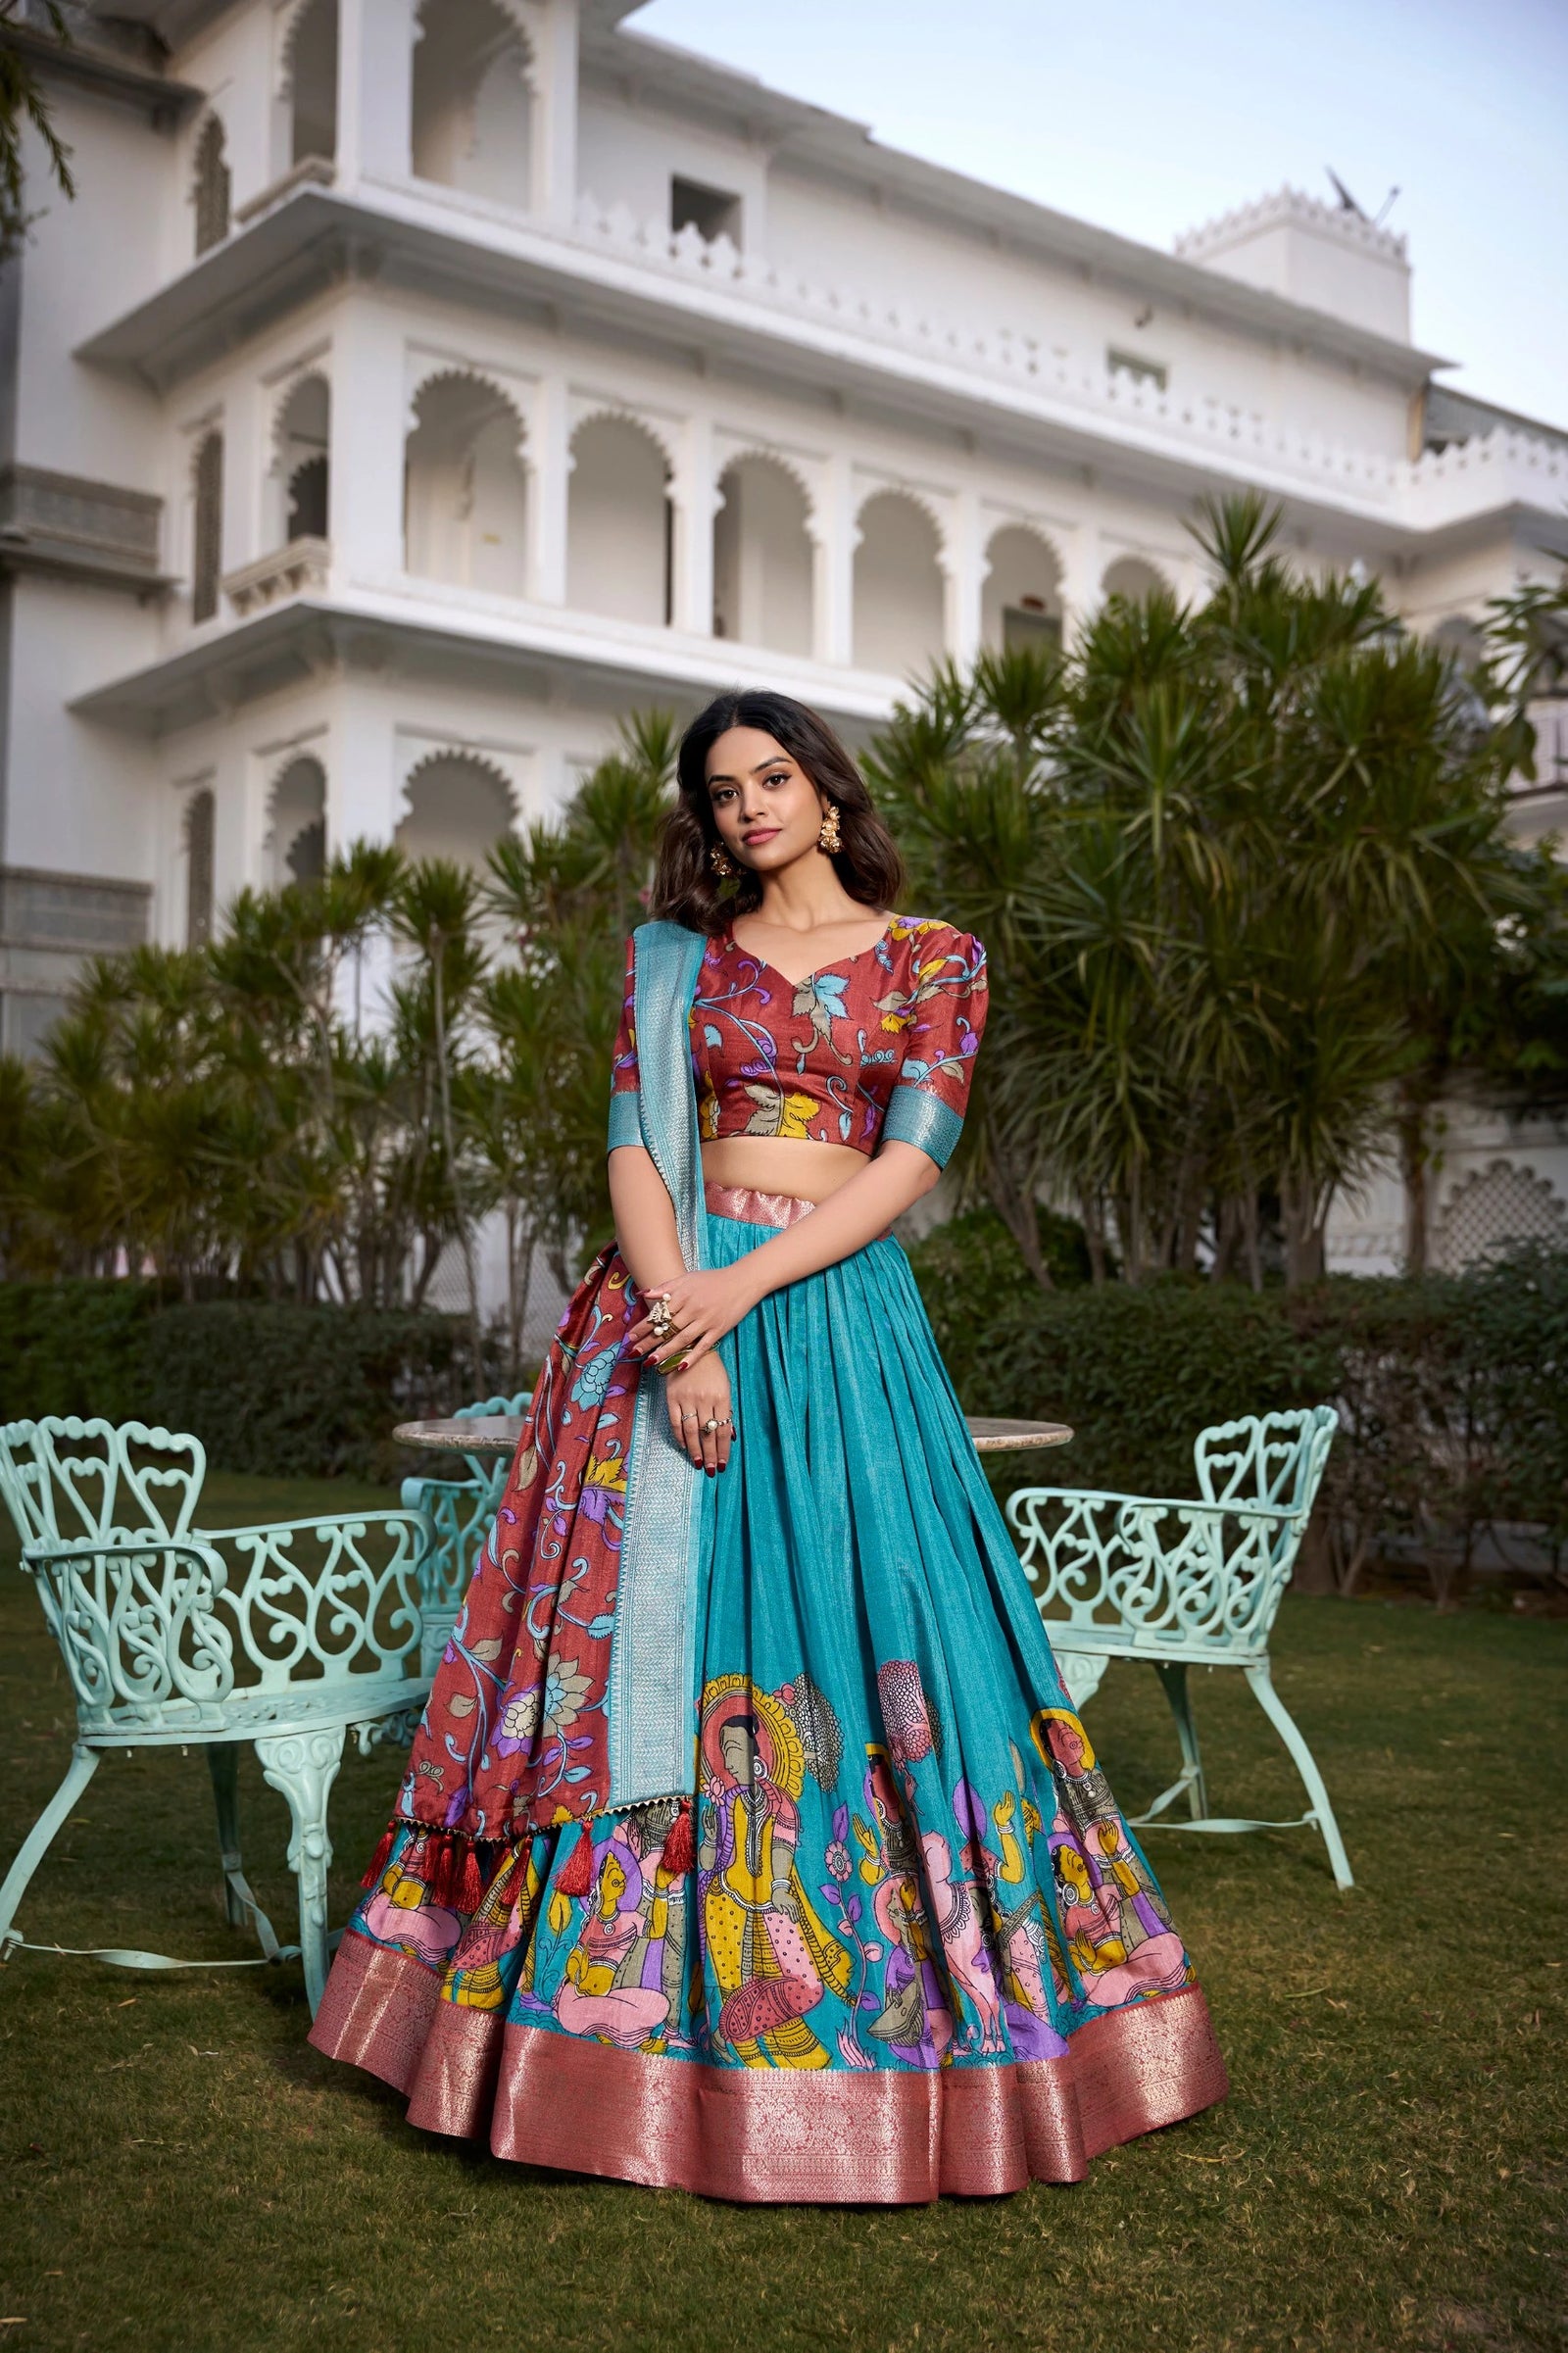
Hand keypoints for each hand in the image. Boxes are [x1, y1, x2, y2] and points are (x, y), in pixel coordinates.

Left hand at [630, 1263, 759, 1371]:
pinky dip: (692, 1357)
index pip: (659, 1314)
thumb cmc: (712, 1280)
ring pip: (682, 1339)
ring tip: (651, 1362)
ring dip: (665, 1351)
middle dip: (649, 1341)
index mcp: (684, 1295)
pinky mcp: (719, 1330)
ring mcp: (706, 1321)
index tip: (630, 1337)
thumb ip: (665, 1287)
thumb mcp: (687, 1278)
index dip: (643, 1326)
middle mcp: (694, 1308)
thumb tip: (642, 1294)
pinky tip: (680, 1367)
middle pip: (667, 1328)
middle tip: (634, 1352)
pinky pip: (703, 1346)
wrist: (742, 1282)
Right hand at [662, 1358, 734, 1475]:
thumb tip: (729, 1437)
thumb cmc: (713, 1370)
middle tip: (710, 1470)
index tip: (722, 1464)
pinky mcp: (672, 1397)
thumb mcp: (725, 1387)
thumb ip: (726, 1411)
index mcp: (721, 1398)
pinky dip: (679, 1436)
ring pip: (690, 1431)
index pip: (723, 1430)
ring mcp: (687, 1399)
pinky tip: (684, 1446)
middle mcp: (704, 1400)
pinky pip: (675, 1422)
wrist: (691, 1348)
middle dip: (709, 1455)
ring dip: (694, 1450)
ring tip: (697, 1464)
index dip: (723, 1450)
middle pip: (707, 1434)